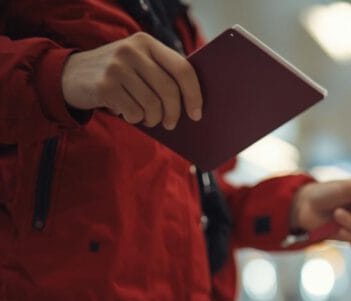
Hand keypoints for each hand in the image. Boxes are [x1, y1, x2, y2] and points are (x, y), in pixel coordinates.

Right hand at [61, 32, 202, 129]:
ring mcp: (116, 67)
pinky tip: (129, 115)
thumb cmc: (116, 74)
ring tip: (149, 119)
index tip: (197, 113)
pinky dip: (135, 119)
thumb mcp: (138, 63)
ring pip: (152, 104)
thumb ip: (162, 73)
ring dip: (154, 119)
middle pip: (169, 90)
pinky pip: (133, 112)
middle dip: (174, 113)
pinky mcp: (103, 85)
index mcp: (146, 42)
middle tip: (172, 124)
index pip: (182, 68)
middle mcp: (131, 50)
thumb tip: (193, 105)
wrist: (68, 74)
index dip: (194, 94)